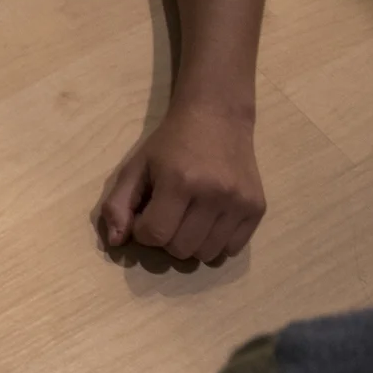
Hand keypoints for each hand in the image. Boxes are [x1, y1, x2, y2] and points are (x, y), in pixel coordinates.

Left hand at [98, 101, 262, 261]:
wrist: (218, 119)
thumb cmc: (170, 144)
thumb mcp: (135, 166)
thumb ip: (117, 204)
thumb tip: (115, 242)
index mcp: (179, 182)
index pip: (154, 235)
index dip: (143, 231)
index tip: (147, 213)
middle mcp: (215, 194)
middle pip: (180, 250)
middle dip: (166, 239)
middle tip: (168, 215)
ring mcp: (240, 202)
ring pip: (207, 254)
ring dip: (191, 244)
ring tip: (188, 218)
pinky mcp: (258, 208)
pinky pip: (232, 249)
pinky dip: (216, 243)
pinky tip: (209, 221)